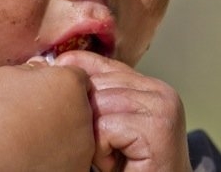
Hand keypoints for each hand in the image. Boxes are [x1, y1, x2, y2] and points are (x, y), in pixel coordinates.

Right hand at [0, 60, 94, 170]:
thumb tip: (40, 69)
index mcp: (70, 82)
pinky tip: (38, 152)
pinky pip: (73, 154)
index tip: (45, 92)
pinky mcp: (79, 166)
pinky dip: (61, 153)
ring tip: (36, 135)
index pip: (76, 77)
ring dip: (64, 130)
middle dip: (65, 106)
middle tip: (39, 115)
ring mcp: (85, 142)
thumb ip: (32, 68)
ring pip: (79, 130)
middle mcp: (85, 111)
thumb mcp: (7, 74)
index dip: (60, 83)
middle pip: (81, 103)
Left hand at [55, 51, 191, 171]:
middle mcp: (162, 92)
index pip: (105, 67)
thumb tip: (57, 59)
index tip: (64, 97)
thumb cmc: (130, 165)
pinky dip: (101, 151)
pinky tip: (117, 164)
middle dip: (89, 117)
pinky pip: (105, 128)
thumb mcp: (111, 124)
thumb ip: (97, 93)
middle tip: (106, 146)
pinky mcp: (157, 129)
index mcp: (152, 86)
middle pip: (98, 85)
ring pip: (99, 106)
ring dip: (94, 138)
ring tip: (112, 156)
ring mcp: (163, 108)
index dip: (80, 82)